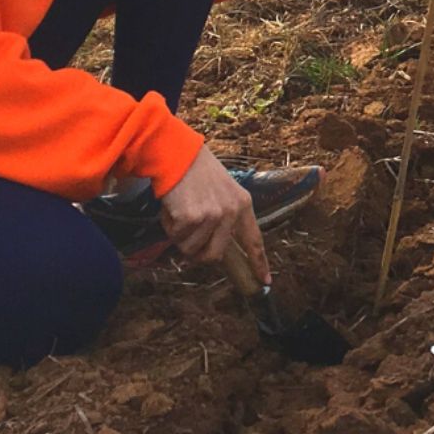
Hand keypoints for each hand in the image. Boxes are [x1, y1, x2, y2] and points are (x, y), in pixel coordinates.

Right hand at [158, 146, 269, 283]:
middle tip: (187, 237)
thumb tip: (215, 249)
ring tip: (180, 210)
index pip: (253, 240)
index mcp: (242, 204)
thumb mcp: (222, 190)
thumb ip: (224, 217)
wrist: (176, 153)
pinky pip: (176, 237)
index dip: (258, 263)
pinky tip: (172, 206)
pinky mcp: (192, 217)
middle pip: (214, 255)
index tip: (264, 281)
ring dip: (180, 235)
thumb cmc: (196, 171)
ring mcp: (212, 215)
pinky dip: (169, 225)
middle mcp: (231, 212)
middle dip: (197, 252)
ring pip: (191, 249)